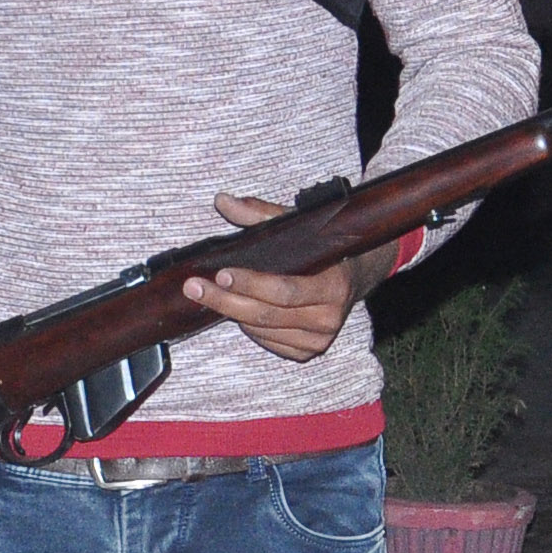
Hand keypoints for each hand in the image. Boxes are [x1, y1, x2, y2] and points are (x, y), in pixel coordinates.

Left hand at [179, 193, 390, 361]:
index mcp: (333, 285)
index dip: (251, 284)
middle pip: (268, 314)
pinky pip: (270, 343)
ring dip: (233, 313)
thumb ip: (261, 214)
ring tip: (207, 296)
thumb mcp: (299, 227)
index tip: (221, 274)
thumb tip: (222, 201)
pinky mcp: (309, 351)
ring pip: (264, 330)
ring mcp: (320, 338)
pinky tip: (236, 311)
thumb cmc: (324, 248)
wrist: (356, 274)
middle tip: (194, 288)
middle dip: (226, 301)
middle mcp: (330, 317)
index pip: (285, 290)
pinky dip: (249, 328)